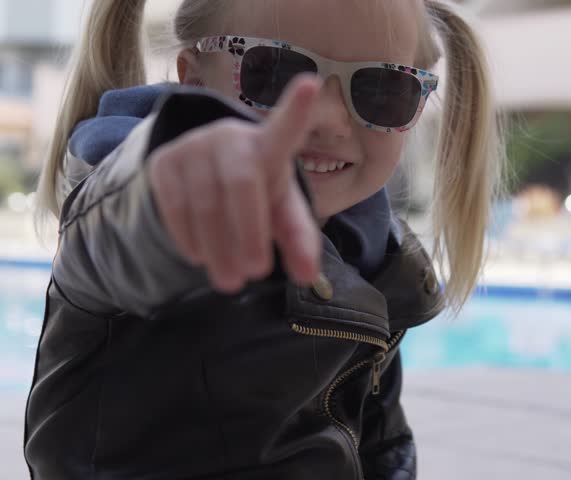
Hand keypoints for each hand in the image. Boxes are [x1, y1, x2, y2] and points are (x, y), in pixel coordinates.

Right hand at [148, 74, 322, 292]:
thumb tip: (308, 276)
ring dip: (218, 248)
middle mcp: (231, 137)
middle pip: (242, 184)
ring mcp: (194, 146)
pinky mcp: (163, 162)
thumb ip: (298, 240)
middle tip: (256, 273)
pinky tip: (202, 257)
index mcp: (269, 145)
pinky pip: (174, 207)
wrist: (206, 175)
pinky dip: (190, 239)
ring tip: (230, 281)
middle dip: (249, 233)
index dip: (296, 109)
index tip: (309, 83)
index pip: (285, 127)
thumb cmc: (258, 193)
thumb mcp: (281, 212)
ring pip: (205, 202)